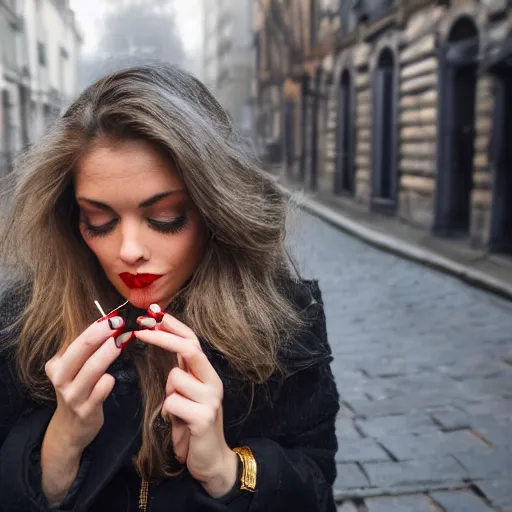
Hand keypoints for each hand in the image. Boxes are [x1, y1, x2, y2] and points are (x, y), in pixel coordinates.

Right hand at [44, 315, 125, 451]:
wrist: (70, 428)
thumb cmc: (78, 390)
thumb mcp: (74, 369)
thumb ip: (86, 349)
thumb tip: (110, 322)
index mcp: (57, 363)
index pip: (77, 338)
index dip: (97, 325)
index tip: (115, 315)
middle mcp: (61, 377)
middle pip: (82, 348)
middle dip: (102, 332)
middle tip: (120, 322)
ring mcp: (73, 394)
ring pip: (93, 367)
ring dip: (110, 351)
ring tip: (123, 339)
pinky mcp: (86, 409)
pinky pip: (101, 389)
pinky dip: (108, 381)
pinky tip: (112, 379)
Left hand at [134, 311, 238, 497]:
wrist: (212, 461)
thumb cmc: (193, 426)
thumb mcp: (187, 395)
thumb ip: (180, 374)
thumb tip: (163, 349)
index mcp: (207, 374)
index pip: (192, 341)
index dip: (174, 326)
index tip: (154, 313)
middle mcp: (212, 381)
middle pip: (189, 348)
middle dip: (163, 336)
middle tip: (140, 328)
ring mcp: (211, 397)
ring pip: (175, 379)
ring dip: (168, 395)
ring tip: (177, 413)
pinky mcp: (204, 416)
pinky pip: (173, 403)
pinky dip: (168, 414)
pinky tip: (178, 426)